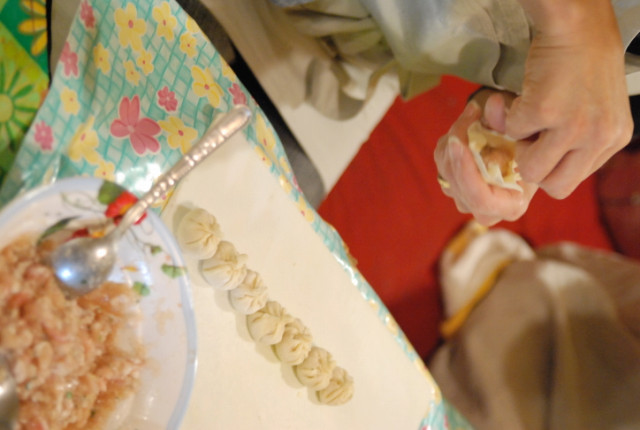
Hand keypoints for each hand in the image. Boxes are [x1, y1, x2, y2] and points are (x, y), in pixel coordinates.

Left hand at [434, 91, 537, 225]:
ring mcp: (466, 200)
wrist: (524, 146)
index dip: (465, 172)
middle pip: (457, 185)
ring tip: (474, 116)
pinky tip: (467, 128)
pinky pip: (442, 162)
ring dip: (455, 140)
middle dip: (457, 148)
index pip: (480, 199)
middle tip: (470, 115)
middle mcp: (486, 210)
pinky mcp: (453, 186)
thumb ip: (508, 121)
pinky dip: (450, 142)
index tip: (457, 142)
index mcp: (510, 206)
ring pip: (446, 171)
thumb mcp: (526, 132)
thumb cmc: (533, 144)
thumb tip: (493, 103)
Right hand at [506, 0, 633, 198]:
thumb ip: (578, 142)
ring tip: (526, 120)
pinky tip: (522, 98)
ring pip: (531, 169)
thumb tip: (532, 165)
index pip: (573, 181)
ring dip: (520, 146)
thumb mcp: (596, 111)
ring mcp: (574, 126)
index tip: (542, 147)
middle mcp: (599, 136)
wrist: (576, 25)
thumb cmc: (583, 62)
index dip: (551, 167)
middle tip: (531, 139)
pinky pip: (513, 132)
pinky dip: (509, 116)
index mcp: (614, 139)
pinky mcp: (545, 111)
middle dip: (535, 167)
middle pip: (556, 187)